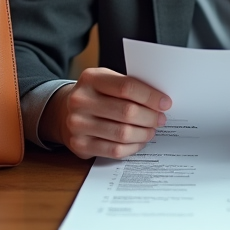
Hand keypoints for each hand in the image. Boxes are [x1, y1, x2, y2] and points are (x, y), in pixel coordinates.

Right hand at [43, 68, 171, 159]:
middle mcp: (80, 101)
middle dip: (150, 117)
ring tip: (151, 130)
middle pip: (127, 112)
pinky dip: (133, 147)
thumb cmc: (95, 94)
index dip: (150, 97)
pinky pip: (115, 150)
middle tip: (160, 119)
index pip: (127, 87)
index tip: (165, 103)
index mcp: (90, 79)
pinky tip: (139, 141)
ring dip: (144, 133)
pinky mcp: (80, 145)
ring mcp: (78, 125)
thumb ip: (128, 86)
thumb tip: (160, 101)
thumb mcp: (106, 80)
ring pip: (123, 134)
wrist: (63, 111)